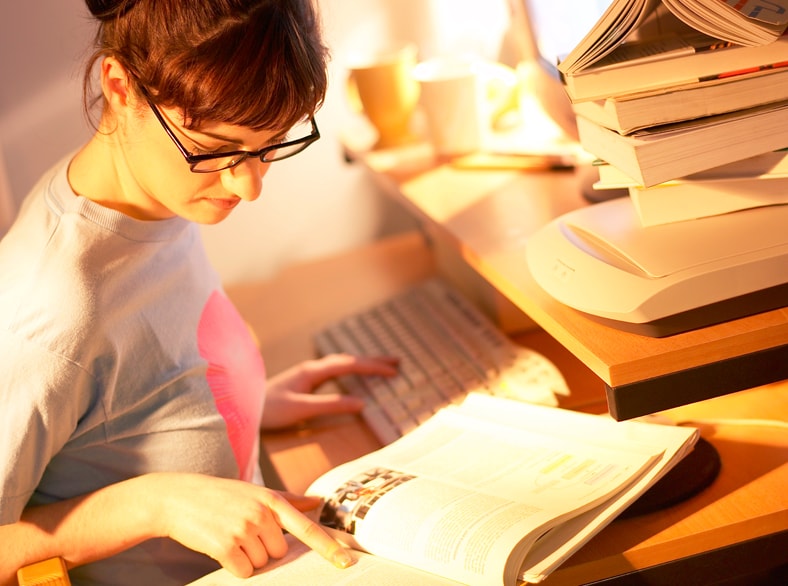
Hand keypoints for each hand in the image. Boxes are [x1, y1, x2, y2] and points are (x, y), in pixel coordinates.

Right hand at [152, 473, 354, 577]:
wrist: (177, 498)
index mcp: (271, 500)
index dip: (329, 547)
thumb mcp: (255, 492)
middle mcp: (261, 514)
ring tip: (230, 534)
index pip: (307, 528)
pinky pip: (244, 572)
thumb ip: (288, 500)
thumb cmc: (221, 495)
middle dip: (264, 548)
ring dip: (248, 556)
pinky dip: (234, 566)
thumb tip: (317, 502)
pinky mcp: (225, 546)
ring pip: (262, 563)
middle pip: (280, 552)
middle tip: (242, 530)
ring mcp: (243, 529)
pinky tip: (222, 548)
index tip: (347, 562)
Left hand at [261, 353, 398, 428]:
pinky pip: (335, 371)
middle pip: (348, 360)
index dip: (372, 367)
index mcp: (313, 371)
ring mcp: (308, 373)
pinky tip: (355, 374)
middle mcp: (312, 368)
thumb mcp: (301, 410)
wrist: (242, 409)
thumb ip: (330, 405)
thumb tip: (361, 403)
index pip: (349, 365)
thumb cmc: (269, 410)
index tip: (393, 370)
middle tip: (397, 362)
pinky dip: (351, 370)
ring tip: (383, 366)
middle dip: (373, 360)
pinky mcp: (305, 381)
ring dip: (363, 363)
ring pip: (342, 363)